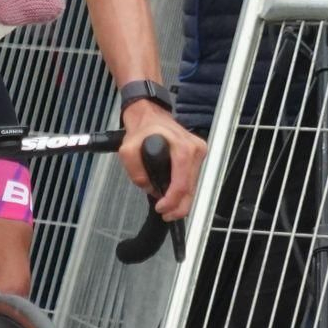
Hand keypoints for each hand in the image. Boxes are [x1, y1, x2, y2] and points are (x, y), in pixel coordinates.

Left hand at [118, 100, 206, 221]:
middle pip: (191, 188)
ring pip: (194, 186)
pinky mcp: (198, 155)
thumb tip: (149, 187)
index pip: (182, 183)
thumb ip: (135, 171)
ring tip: (168, 207)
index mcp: (183, 148)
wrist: (149, 113)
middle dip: (179, 206)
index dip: (172, 201)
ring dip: (182, 200)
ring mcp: (200, 152)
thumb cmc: (142, 128)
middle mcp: (196, 149)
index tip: (161, 209)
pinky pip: (193, 179)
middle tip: (166, 215)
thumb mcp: (128, 149)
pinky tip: (174, 196)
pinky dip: (184, 190)